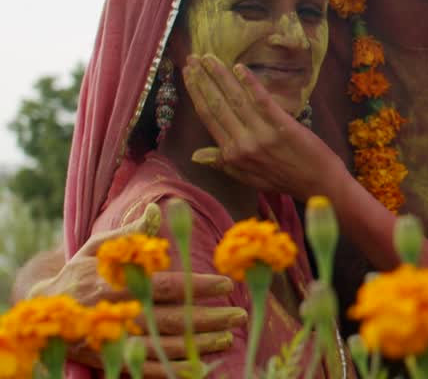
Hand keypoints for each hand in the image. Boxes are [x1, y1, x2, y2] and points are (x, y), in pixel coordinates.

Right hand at [28, 203, 244, 373]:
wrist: (43, 308)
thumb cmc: (80, 271)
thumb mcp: (99, 247)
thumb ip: (131, 232)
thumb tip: (156, 209)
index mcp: (118, 284)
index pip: (167, 286)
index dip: (198, 287)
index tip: (227, 284)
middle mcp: (119, 314)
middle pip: (172, 318)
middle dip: (209, 318)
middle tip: (239, 315)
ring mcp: (115, 340)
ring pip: (164, 346)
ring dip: (199, 344)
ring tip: (229, 338)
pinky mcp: (109, 359)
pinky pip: (146, 368)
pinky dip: (173, 369)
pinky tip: (199, 366)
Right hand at [183, 54, 339, 198]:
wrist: (318, 183)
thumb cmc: (284, 179)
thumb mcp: (247, 177)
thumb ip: (222, 163)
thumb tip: (195, 155)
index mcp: (231, 154)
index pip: (208, 117)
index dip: (196, 94)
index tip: (188, 74)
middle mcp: (242, 143)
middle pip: (217, 106)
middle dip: (202, 80)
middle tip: (192, 59)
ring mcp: (262, 134)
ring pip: (235, 100)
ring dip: (220, 76)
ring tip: (209, 58)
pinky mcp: (282, 126)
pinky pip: (262, 101)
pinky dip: (250, 83)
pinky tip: (239, 68)